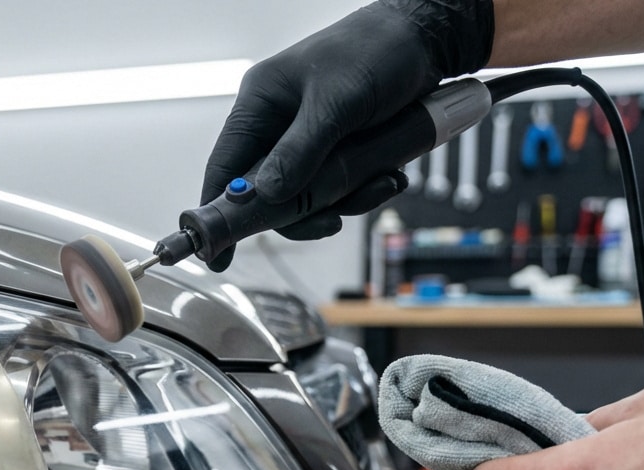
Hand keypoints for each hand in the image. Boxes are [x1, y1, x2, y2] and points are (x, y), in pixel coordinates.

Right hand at [199, 0, 493, 264]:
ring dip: (346, 199)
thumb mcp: (336, 102)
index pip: (226, 166)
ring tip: (382, 180)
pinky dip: (366, 190)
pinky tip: (390, 174)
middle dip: (303, 210)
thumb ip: (301, 151)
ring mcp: (310, 142)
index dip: (217, 211)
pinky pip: (341, 189)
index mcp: (260, 105)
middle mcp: (278, 127)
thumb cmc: (375, 51)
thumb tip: (269, 194)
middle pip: (269, 194)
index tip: (216, 255)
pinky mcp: (341, 151)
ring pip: (310, 197)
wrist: (426, 39)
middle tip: (331, 221)